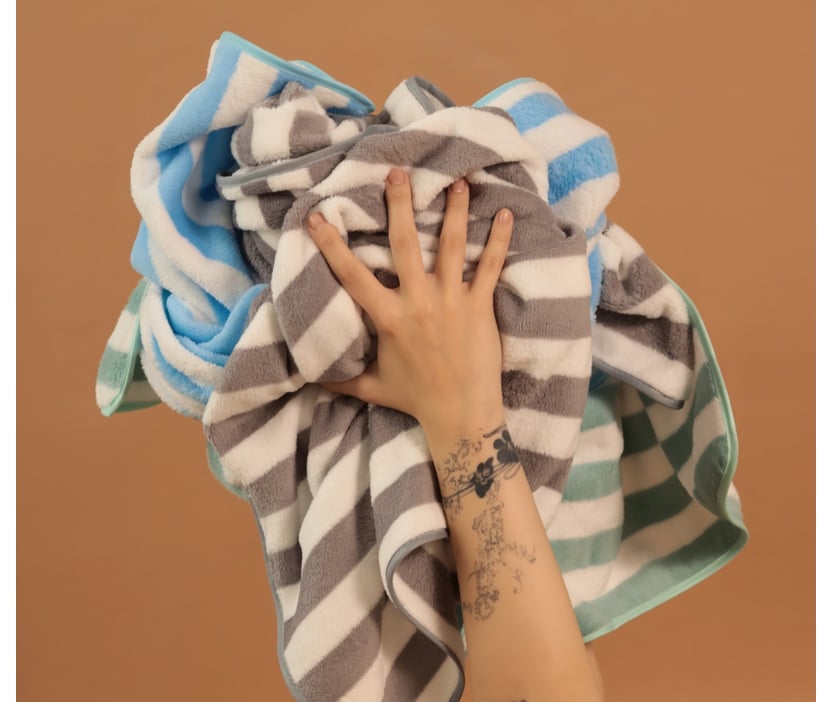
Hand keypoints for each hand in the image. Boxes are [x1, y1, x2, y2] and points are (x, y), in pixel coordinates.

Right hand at [305, 167, 513, 438]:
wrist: (460, 415)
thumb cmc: (415, 400)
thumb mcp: (371, 387)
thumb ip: (340, 377)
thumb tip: (310, 373)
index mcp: (389, 318)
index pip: (353, 276)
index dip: (332, 245)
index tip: (317, 216)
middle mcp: (419, 302)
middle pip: (405, 245)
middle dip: (401, 205)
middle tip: (399, 171)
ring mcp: (452, 301)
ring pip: (452, 247)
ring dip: (455, 212)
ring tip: (458, 181)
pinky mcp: (480, 307)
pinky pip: (490, 268)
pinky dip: (500, 240)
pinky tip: (506, 213)